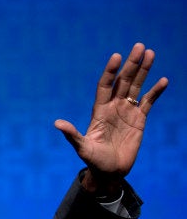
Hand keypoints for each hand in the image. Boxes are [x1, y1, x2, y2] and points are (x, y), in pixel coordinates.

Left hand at [54, 43, 167, 194]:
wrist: (109, 172)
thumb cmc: (93, 161)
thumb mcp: (82, 147)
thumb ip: (72, 134)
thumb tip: (57, 123)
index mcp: (99, 110)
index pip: (105, 85)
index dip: (110, 71)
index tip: (117, 56)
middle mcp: (113, 107)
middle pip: (123, 81)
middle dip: (132, 64)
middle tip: (140, 46)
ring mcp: (126, 112)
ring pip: (136, 87)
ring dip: (144, 71)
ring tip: (150, 53)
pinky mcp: (139, 121)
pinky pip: (148, 102)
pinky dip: (155, 92)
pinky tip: (163, 80)